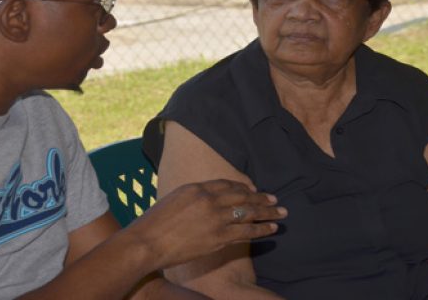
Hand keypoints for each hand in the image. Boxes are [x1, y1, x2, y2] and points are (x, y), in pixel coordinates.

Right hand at [125, 179, 285, 269]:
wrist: (145, 243)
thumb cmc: (152, 225)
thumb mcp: (172, 201)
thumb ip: (190, 199)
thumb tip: (201, 202)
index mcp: (196, 187)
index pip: (226, 183)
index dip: (242, 187)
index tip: (253, 189)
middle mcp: (208, 199)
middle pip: (242, 195)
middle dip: (261, 197)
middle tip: (275, 199)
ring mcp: (215, 218)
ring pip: (248, 211)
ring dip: (267, 211)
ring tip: (281, 212)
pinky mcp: (218, 237)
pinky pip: (246, 231)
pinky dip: (262, 229)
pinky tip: (272, 228)